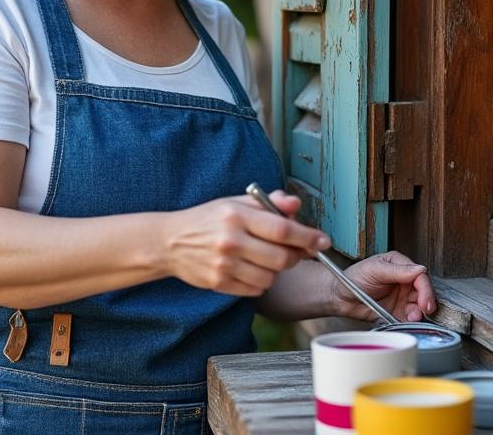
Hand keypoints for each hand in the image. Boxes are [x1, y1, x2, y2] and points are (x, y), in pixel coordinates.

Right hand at [164, 190, 331, 296]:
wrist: (169, 242)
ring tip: (265, 259)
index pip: (283, 229)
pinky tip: (250, 269)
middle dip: (294, 257)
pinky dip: (260, 282)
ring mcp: (224, 264)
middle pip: (282, 258)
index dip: (308, 237)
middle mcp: (231, 240)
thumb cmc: (208, 220)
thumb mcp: (235, 202)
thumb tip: (296, 204)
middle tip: (292, 251)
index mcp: (237, 215)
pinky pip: (256, 290)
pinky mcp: (219, 283)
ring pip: (271, 277)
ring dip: (276, 271)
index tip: (323, 241)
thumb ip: (269, 203)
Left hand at [332, 250, 436, 322]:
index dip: (425, 289)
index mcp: (400, 265)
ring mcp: (401, 297)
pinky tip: (407, 321)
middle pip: (423, 292)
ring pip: (418, 306)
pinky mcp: (397, 311)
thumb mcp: (374, 269)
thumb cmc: (354, 277)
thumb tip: (420, 269)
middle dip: (425, 302)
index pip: (420, 276)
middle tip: (423, 310)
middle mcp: (403, 280)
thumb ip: (397, 270)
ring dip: (418, 313)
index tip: (424, 300)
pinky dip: (410, 321)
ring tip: (412, 317)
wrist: (340, 297)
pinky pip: (408, 317)